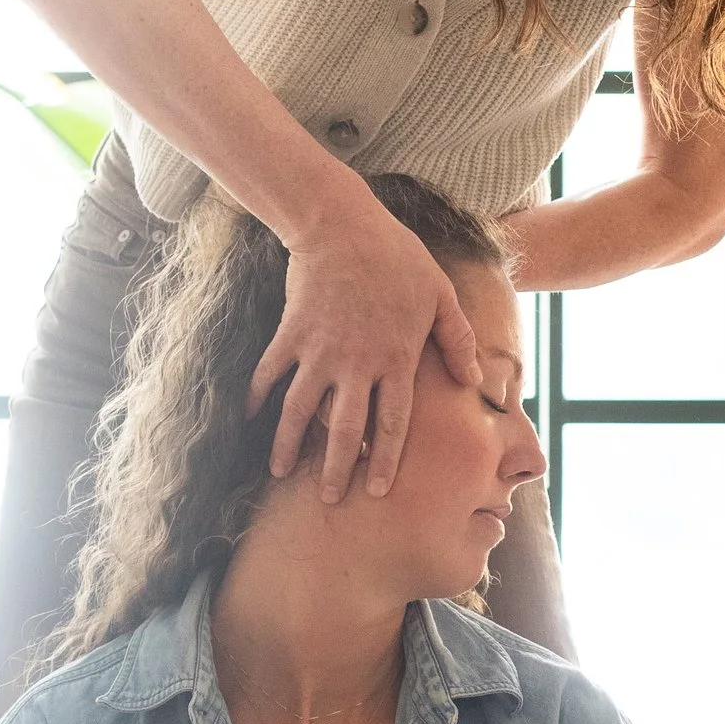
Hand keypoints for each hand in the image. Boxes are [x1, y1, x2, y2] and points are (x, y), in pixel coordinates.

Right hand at [248, 192, 483, 501]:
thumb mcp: (440, 294)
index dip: (385, 460)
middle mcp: (356, 363)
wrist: (342, 223)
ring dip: (289, 444)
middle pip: (346, 429)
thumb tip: (474, 381)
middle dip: (337, 468)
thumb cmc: (398, 256)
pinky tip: (250, 417)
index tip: (376, 490)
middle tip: (329, 500)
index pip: (392, 423)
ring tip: (281, 473)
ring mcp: (319, 350)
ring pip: (301, 410)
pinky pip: (271, 372)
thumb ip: (457, 340)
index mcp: (396, 359)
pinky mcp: (291, 333)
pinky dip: (258, 395)